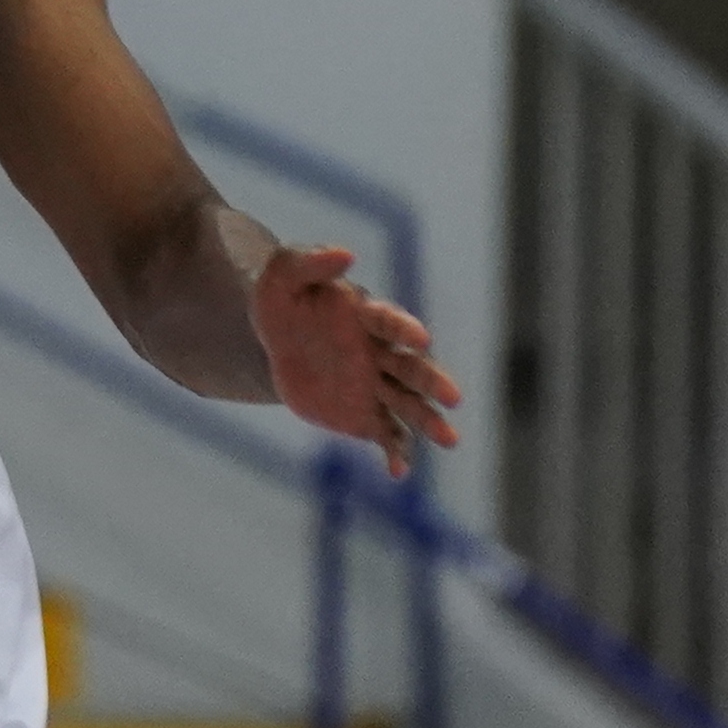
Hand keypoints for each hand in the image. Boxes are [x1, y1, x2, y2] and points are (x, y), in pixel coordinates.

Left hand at [257, 246, 464, 478]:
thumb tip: (346, 254)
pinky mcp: (364, 415)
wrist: (273, 338)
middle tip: (454, 398)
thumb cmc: (282, 297)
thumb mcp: (284, 273)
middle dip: (432, 382)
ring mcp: (375, 386)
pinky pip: (386, 435)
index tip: (421, 339)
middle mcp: (380, 352)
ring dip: (429, 421)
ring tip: (451, 441)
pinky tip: (398, 472)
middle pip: (411, 368)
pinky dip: (396, 453)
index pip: (390, 321)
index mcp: (366, 315)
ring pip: (409, 405)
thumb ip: (312, 262)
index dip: (403, 329)